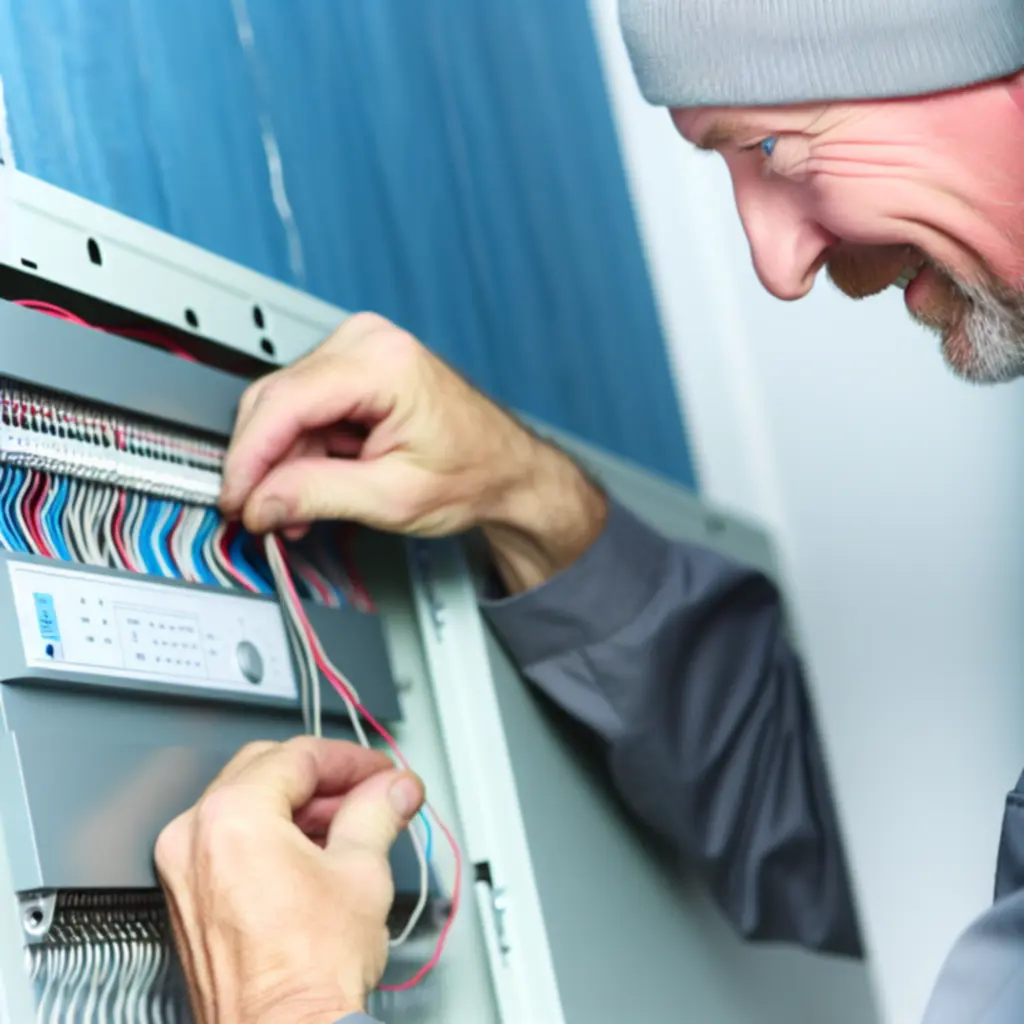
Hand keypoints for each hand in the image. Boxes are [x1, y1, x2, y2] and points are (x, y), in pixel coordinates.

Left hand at [154, 737, 423, 1023]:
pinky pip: (230, 843)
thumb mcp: (361, 872)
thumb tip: (395, 789)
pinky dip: (273, 837)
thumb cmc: (307, 976)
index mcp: (232, 817)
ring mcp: (184, 872)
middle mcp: (193, 837)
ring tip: (352, 827)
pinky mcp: (188, 901)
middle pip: (266, 771)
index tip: (381, 773)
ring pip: (246, 806)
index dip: (351, 761)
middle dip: (325, 779)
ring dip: (301, 807)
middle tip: (371, 792)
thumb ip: (378, 812)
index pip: (298, 757)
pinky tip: (316, 855)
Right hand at [219, 312, 607, 592]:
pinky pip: (303, 410)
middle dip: (263, 463)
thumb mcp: (393, 497)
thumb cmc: (474, 472)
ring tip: (294, 512)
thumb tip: (261, 501)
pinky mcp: (354, 369)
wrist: (505, 469)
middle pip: (276, 400)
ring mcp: (359, 351)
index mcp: (383, 363)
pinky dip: (299, 452)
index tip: (234, 497)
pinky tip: (308, 488)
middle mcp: (366, 342)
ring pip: (284, 408)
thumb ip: (319, 496)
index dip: (249, 456)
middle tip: (258, 513)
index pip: (286, 402)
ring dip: (282, 463)